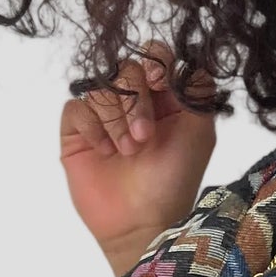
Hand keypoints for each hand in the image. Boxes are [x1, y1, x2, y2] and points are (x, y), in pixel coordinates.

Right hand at [60, 39, 217, 276]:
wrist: (142, 221)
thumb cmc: (175, 180)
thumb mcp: (200, 131)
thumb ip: (196, 89)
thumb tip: (178, 59)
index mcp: (166, 98)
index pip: (156, 55)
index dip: (156, 61)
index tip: (160, 84)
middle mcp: (135, 102)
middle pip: (126, 67)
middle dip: (136, 99)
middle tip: (144, 137)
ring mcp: (104, 116)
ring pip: (100, 86)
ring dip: (116, 118)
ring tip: (127, 151)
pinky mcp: (78, 132)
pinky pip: (75, 107)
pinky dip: (92, 127)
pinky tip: (104, 151)